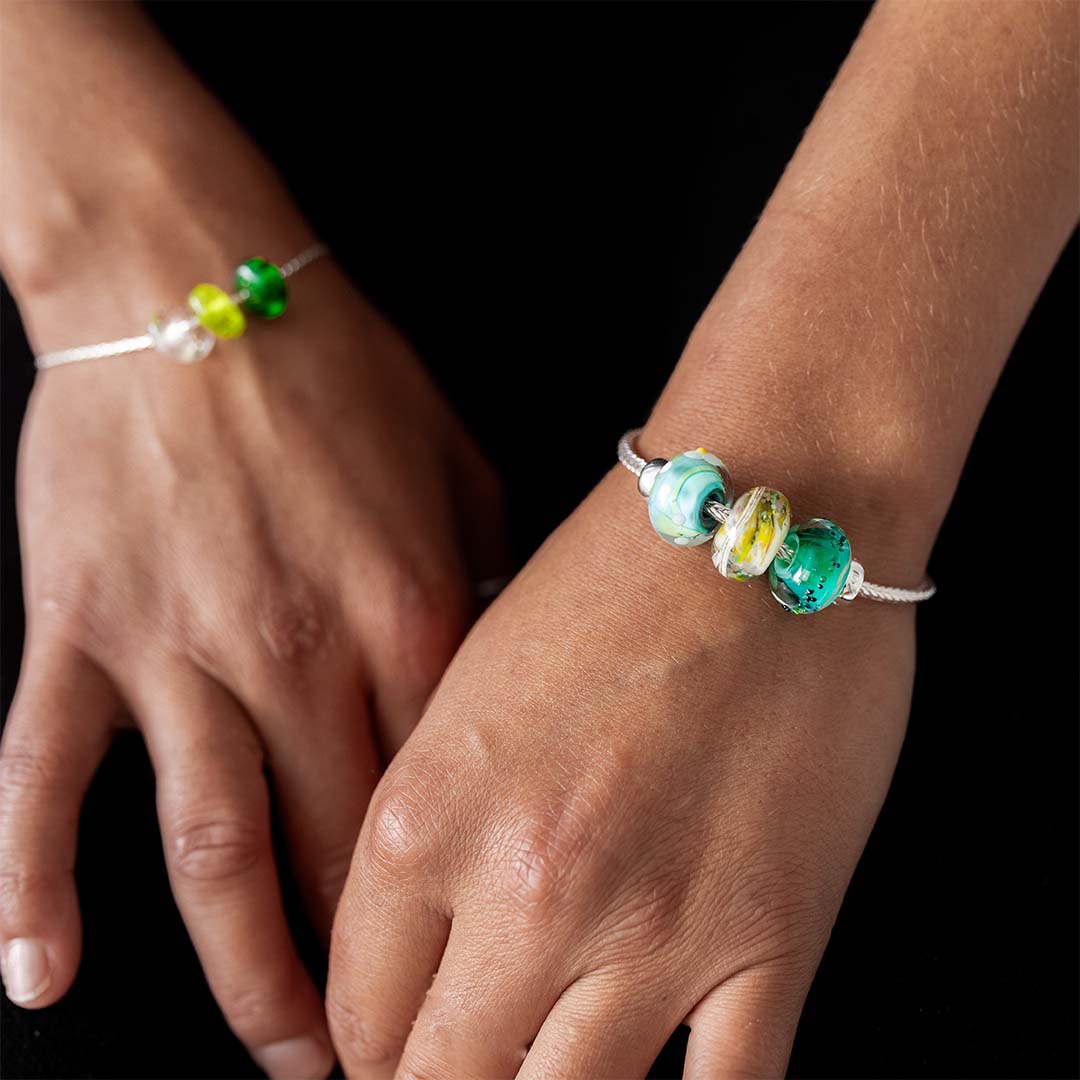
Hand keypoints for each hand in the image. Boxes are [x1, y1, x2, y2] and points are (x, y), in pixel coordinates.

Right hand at [0, 251, 504, 1077]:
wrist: (191, 282)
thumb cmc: (337, 371)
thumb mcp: (458, 468)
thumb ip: (482, 586)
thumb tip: (493, 685)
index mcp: (406, 612)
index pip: (444, 797)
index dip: (463, 902)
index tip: (479, 966)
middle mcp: (296, 653)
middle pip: (341, 852)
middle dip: (370, 972)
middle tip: (395, 1049)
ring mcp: (178, 650)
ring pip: (209, 852)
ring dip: (245, 972)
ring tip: (281, 1056)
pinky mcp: (80, 631)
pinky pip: (45, 779)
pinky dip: (30, 885)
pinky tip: (37, 974)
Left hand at [326, 465, 915, 1077]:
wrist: (764, 523)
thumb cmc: (612, 581)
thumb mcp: (467, 685)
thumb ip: (426, 821)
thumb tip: (404, 940)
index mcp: (429, 816)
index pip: (358, 1009)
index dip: (365, 1046)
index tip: (388, 1046)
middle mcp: (530, 891)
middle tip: (455, 1065)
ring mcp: (659, 929)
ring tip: (538, 1072)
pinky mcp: (777, 938)